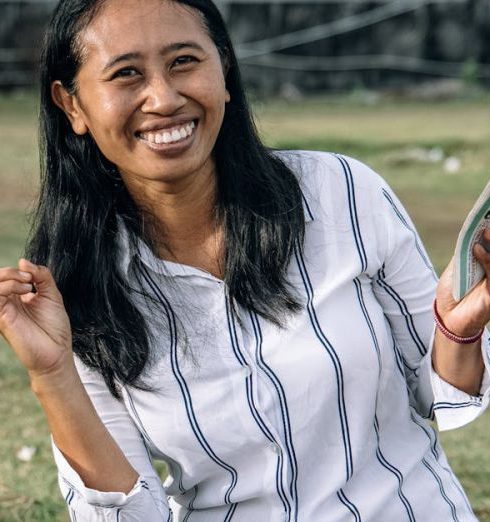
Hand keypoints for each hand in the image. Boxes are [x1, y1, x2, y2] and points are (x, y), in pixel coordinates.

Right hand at [0, 259, 71, 377]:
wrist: (57, 351)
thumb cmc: (55, 327)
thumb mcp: (52, 295)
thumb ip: (41, 276)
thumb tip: (23, 261)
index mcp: (19, 297)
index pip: (8, 276)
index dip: (20, 270)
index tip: (35, 275)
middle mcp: (8, 302)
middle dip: (11, 271)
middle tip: (29, 278)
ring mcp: (3, 310)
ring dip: (9, 277)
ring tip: (28, 285)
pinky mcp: (1, 318)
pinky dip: (7, 287)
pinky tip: (24, 292)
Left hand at [436, 228, 489, 336]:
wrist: (447, 317)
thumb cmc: (453, 292)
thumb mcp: (457, 267)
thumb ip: (466, 251)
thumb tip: (472, 230)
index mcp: (489, 266)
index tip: (488, 217)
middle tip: (488, 223)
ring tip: (484, 231)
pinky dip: (487, 260)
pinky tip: (477, 250)